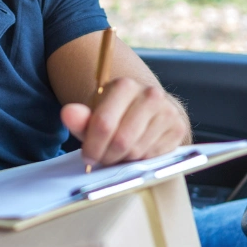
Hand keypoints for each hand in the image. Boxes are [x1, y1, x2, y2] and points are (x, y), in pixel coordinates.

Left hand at [61, 77, 189, 166]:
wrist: (151, 110)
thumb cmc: (118, 114)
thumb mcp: (95, 113)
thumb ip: (79, 118)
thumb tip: (68, 114)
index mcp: (124, 85)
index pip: (103, 124)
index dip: (92, 146)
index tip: (88, 155)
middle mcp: (149, 94)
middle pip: (121, 141)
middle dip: (107, 156)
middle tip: (103, 158)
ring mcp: (167, 111)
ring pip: (137, 152)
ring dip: (124, 160)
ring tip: (120, 152)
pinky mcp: (178, 128)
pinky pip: (153, 157)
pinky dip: (141, 161)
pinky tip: (137, 151)